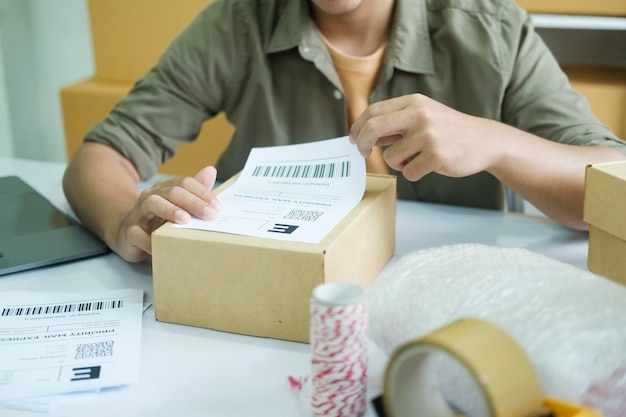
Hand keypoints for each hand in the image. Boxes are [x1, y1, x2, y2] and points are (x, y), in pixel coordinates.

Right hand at [115, 166, 220, 261]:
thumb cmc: (159, 220)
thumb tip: (211, 170)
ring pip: (152, 203)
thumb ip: (195, 191)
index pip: (185, 183)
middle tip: (209, 215)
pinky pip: (137, 233)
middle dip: (193, 202)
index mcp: (165, 189)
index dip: (202, 193)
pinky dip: (149, 240)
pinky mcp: (129, 231)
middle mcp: (151, 196)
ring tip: (185, 220)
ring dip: (170, 210)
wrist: (129, 236)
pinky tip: (162, 246)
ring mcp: (138, 212)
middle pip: (172, 192)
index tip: (217, 208)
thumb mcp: (178, 206)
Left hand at [349, 94, 500, 180]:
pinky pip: (408, 172)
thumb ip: (395, 123)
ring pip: (390, 157)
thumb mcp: (423, 116)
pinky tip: (427, 166)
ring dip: (397, 163)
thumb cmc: (449, 130)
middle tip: (362, 154)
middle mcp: (420, 115)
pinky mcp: (436, 156)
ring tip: (415, 159)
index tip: (354, 139)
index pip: (373, 111)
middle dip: (362, 144)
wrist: (485, 141)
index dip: (358, 127)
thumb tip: (363, 134)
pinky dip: (413, 173)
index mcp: (414, 102)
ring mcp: (428, 135)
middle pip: (373, 129)